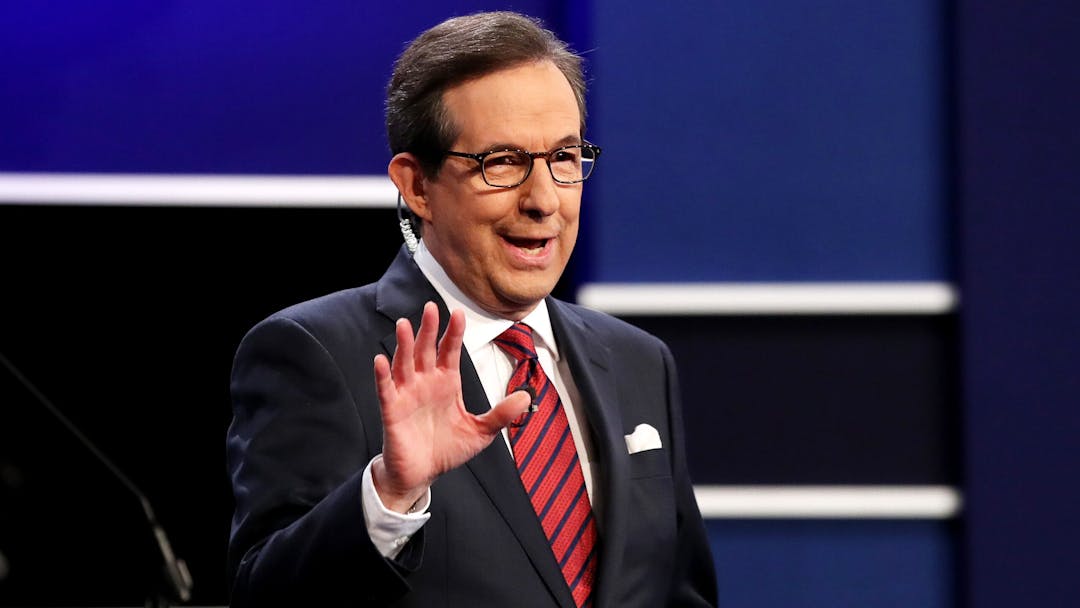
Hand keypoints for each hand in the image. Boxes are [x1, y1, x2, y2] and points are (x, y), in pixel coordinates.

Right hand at [371, 301, 530, 511]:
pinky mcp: (392, 411)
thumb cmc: (448, 450)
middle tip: (431, 307)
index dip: (453, 332)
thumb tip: (525, 396)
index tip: (459, 312)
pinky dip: (382, 375)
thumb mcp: (480, 431)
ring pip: (404, 363)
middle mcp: (425, 383)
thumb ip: (501, 414)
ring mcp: (407, 395)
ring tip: (404, 324)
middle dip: (428, 329)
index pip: (450, 351)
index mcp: (447, 383)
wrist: (422, 475)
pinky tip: (381, 360)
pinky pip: (385, 389)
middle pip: (426, 350)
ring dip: (403, 345)